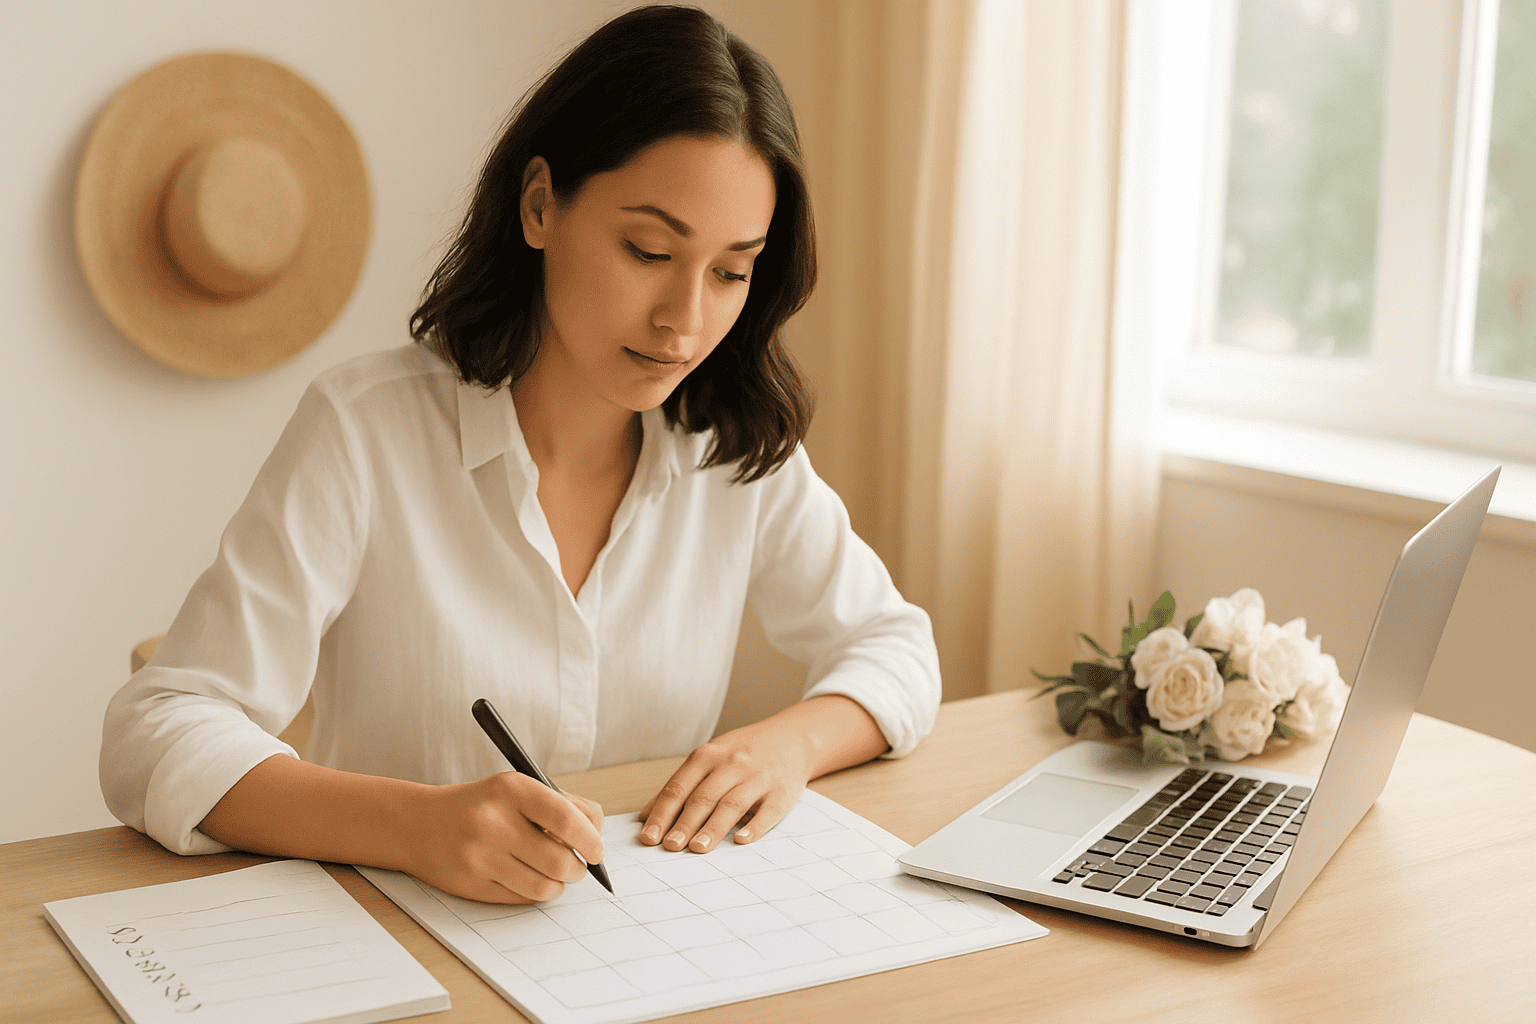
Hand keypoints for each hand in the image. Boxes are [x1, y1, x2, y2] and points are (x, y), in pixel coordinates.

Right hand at [406, 772, 604, 903]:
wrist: (418, 823)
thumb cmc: (481, 805)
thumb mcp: (517, 789)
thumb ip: (562, 805)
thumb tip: (597, 834)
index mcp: (510, 789)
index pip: (566, 818)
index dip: (590, 839)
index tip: (597, 850)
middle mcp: (493, 821)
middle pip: (559, 860)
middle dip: (578, 869)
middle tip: (577, 866)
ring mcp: (479, 855)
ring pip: (544, 887)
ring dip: (559, 885)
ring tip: (555, 874)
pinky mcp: (470, 884)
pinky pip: (522, 899)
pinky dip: (535, 893)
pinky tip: (529, 879)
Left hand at [638, 718, 812, 854]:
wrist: (792, 737)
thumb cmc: (743, 753)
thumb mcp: (710, 758)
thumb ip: (681, 785)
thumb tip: (645, 816)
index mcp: (708, 756)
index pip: (679, 787)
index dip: (663, 813)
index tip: (649, 837)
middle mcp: (732, 764)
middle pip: (703, 797)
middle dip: (684, 823)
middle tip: (670, 847)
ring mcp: (758, 777)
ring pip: (732, 804)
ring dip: (713, 827)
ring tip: (697, 848)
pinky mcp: (783, 791)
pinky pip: (768, 811)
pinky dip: (755, 826)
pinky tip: (741, 840)